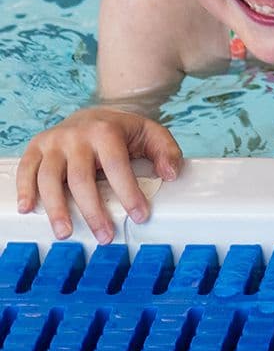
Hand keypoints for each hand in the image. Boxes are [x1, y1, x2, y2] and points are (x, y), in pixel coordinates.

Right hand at [18, 107, 182, 246]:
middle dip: (93, 211)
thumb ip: (166, 151)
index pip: (117, 166)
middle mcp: (76, 135)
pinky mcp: (36, 147)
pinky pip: (27, 169)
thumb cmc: (123, 131)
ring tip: (66, 234)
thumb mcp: (151, 134)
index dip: (128, 193)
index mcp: (106, 131)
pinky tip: (29, 209)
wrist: (93, 114)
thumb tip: (170, 174)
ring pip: (50, 178)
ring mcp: (54, 141)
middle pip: (81, 178)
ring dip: (56, 208)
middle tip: (105, 236)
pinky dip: (25, 189)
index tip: (139, 216)